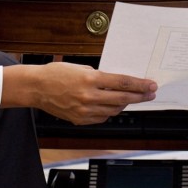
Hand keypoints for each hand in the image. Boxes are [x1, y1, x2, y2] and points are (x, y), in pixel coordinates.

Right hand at [5, 62, 156, 124]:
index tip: (151, 85)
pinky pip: (102, 118)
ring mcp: (84, 110)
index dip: (139, 85)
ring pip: (113, 110)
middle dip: (139, 96)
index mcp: (90, 79)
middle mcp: (89, 96)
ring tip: (132, 99)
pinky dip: (109, 112)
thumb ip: (99, 76)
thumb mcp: (80, 68)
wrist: (36, 88)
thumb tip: (116, 83)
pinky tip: (112, 106)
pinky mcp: (80, 120)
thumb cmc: (56, 74)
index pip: (122, 83)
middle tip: (150, 94)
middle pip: (122, 99)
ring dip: (125, 105)